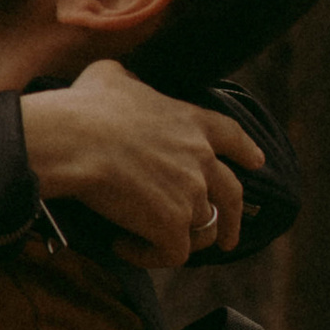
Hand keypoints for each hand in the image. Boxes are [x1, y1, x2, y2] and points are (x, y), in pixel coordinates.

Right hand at [20, 62, 261, 270]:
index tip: (257, 162)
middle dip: (234, 219)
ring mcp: (191, 195)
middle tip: (228, 238)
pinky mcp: (172, 226)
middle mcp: (201, 160)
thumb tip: (120, 81)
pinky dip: (147, 254)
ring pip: (203, 229)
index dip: (245, 150)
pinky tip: (121, 245)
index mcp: (191, 123)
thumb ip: (127, 79)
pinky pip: (172, 254)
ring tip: (158, 242)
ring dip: (182, 237)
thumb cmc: (85, 107)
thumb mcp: (109, 75)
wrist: (73, 141)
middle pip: (232, 194)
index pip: (232, 136)